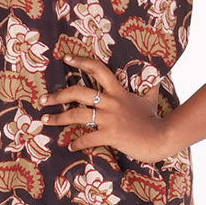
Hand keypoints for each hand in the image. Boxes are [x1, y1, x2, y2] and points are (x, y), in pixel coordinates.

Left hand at [39, 53, 175, 163]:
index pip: (98, 69)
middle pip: (78, 92)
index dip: (81, 61)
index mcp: (118, 92)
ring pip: (77, 115)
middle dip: (57, 95)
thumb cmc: (154, 120)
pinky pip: (87, 138)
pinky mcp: (111, 135)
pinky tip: (70, 146)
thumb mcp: (150, 100)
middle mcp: (111, 102)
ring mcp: (110, 119)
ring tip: (45, 121)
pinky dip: (77, 143)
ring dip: (58, 118)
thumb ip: (148, 88)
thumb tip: (155, 78)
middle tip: (43, 99)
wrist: (162, 137)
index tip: (66, 58)